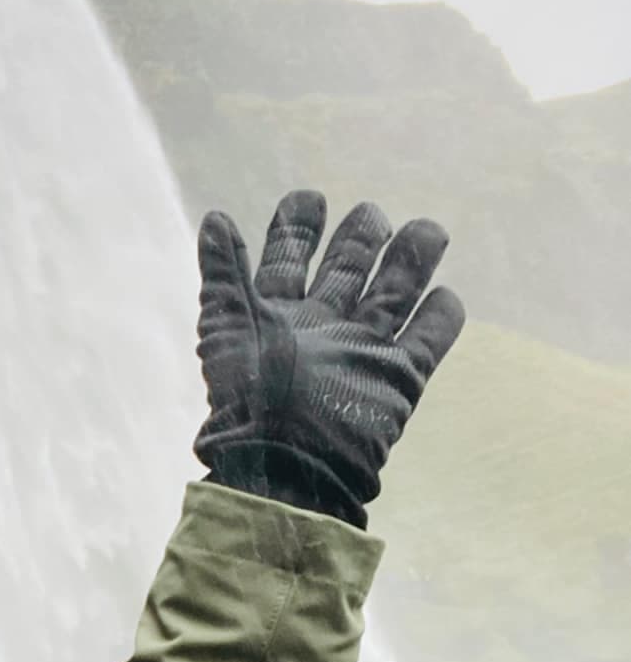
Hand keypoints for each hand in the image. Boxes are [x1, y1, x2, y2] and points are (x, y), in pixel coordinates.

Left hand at [194, 190, 465, 527]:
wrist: (284, 464)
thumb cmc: (248, 399)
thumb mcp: (227, 327)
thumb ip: (224, 273)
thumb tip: (214, 218)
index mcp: (276, 316)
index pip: (287, 260)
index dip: (296, 229)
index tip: (309, 198)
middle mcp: (321, 329)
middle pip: (347, 271)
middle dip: (361, 238)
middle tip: (372, 213)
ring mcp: (361, 352)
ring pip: (393, 296)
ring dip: (410, 262)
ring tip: (428, 230)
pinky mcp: (397, 379)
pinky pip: (427, 342)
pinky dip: (441, 318)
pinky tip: (446, 295)